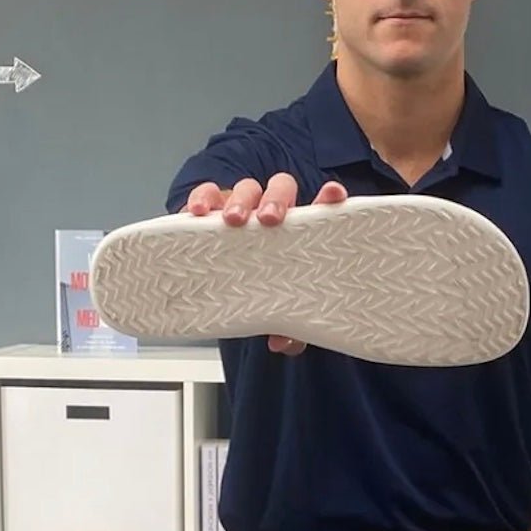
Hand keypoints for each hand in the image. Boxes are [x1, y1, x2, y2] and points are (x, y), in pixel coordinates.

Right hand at [183, 174, 346, 355]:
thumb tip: (280, 341)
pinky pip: (208, 195)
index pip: (321, 207)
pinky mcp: (212, 211)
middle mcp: (274, 213)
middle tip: (269, 219)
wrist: (234, 293)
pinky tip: (197, 212)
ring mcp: (243, 209)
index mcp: (301, 230)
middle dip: (276, 199)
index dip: (329, 198)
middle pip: (280, 190)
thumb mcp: (284, 314)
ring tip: (231, 220)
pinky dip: (203, 197)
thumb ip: (290, 327)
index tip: (332, 195)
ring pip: (247, 189)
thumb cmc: (269, 294)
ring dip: (240, 199)